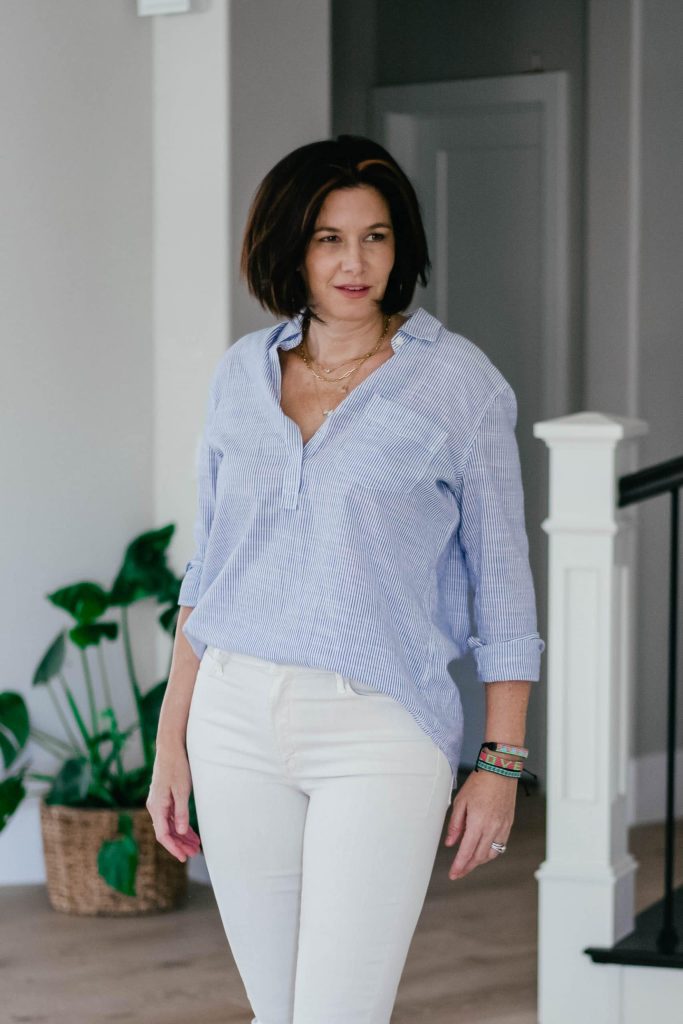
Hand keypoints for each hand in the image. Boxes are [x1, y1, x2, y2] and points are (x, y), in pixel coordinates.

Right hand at [146, 747, 201, 862]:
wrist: (170, 748)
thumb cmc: (177, 767)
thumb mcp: (182, 790)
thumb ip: (181, 812)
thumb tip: (180, 832)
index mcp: (157, 807)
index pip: (163, 835)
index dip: (173, 848)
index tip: (183, 857)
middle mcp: (154, 807)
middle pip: (166, 832)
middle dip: (180, 844)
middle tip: (194, 854)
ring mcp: (159, 803)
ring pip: (169, 825)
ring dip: (181, 836)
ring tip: (195, 846)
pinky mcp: (164, 798)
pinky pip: (171, 817)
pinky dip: (180, 825)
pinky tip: (190, 832)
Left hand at [444, 769, 516, 879]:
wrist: (500, 770)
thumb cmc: (480, 783)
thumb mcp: (461, 802)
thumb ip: (456, 825)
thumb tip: (450, 842)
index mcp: (478, 823)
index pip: (467, 851)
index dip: (459, 866)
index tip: (453, 874)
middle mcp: (492, 828)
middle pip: (480, 857)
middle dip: (468, 867)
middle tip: (459, 872)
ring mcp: (502, 827)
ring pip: (492, 854)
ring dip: (480, 860)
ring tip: (469, 862)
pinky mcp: (508, 824)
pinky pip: (501, 845)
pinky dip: (491, 852)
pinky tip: (484, 850)